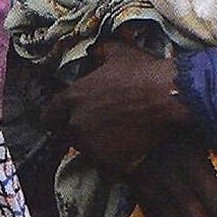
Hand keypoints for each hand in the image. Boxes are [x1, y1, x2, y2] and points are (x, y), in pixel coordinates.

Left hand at [39, 40, 187, 172]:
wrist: (166, 96)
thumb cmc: (142, 72)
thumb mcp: (118, 52)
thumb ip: (100, 52)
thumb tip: (96, 51)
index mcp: (74, 96)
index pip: (50, 115)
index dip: (55, 118)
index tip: (61, 120)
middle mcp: (77, 122)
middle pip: (68, 133)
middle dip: (79, 129)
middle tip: (99, 125)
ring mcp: (91, 143)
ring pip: (86, 149)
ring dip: (95, 144)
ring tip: (115, 137)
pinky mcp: (108, 160)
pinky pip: (105, 164)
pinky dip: (113, 160)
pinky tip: (127, 150)